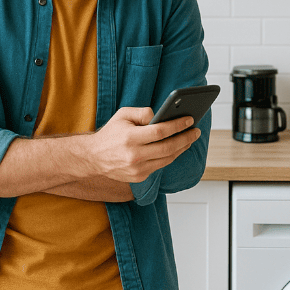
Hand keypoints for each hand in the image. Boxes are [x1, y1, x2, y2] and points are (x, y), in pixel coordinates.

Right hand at [79, 107, 200, 183]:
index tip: (190, 119)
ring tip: (189, 139)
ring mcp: (137, 169)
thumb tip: (161, 116)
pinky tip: (177, 148)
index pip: (160, 131)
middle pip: (168, 147)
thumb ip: (143, 112)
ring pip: (167, 159)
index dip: (177, 125)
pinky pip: (160, 165)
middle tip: (196, 131)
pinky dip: (170, 156)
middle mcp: (134, 155)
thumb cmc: (111, 133)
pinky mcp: (139, 177)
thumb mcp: (123, 115)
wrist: (94, 157)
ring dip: (182, 148)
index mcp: (130, 138)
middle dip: (186, 138)